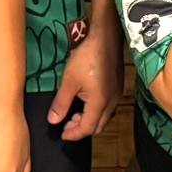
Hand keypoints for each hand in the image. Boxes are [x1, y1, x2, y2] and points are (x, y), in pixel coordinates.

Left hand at [47, 14, 123, 140]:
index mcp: (99, 103)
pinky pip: (107, 107)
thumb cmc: (87, 57)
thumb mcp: (69, 80)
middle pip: (97, 127)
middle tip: (67, 123)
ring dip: (89, 120)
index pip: (87, 128)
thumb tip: (53, 121)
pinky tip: (86, 101)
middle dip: (81, 129)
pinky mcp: (118, 87)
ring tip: (74, 112)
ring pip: (104, 118)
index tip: (62, 134)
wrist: (106, 37)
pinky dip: (96, 111)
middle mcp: (111, 103)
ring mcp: (117, 95)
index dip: (73, 134)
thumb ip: (61, 103)